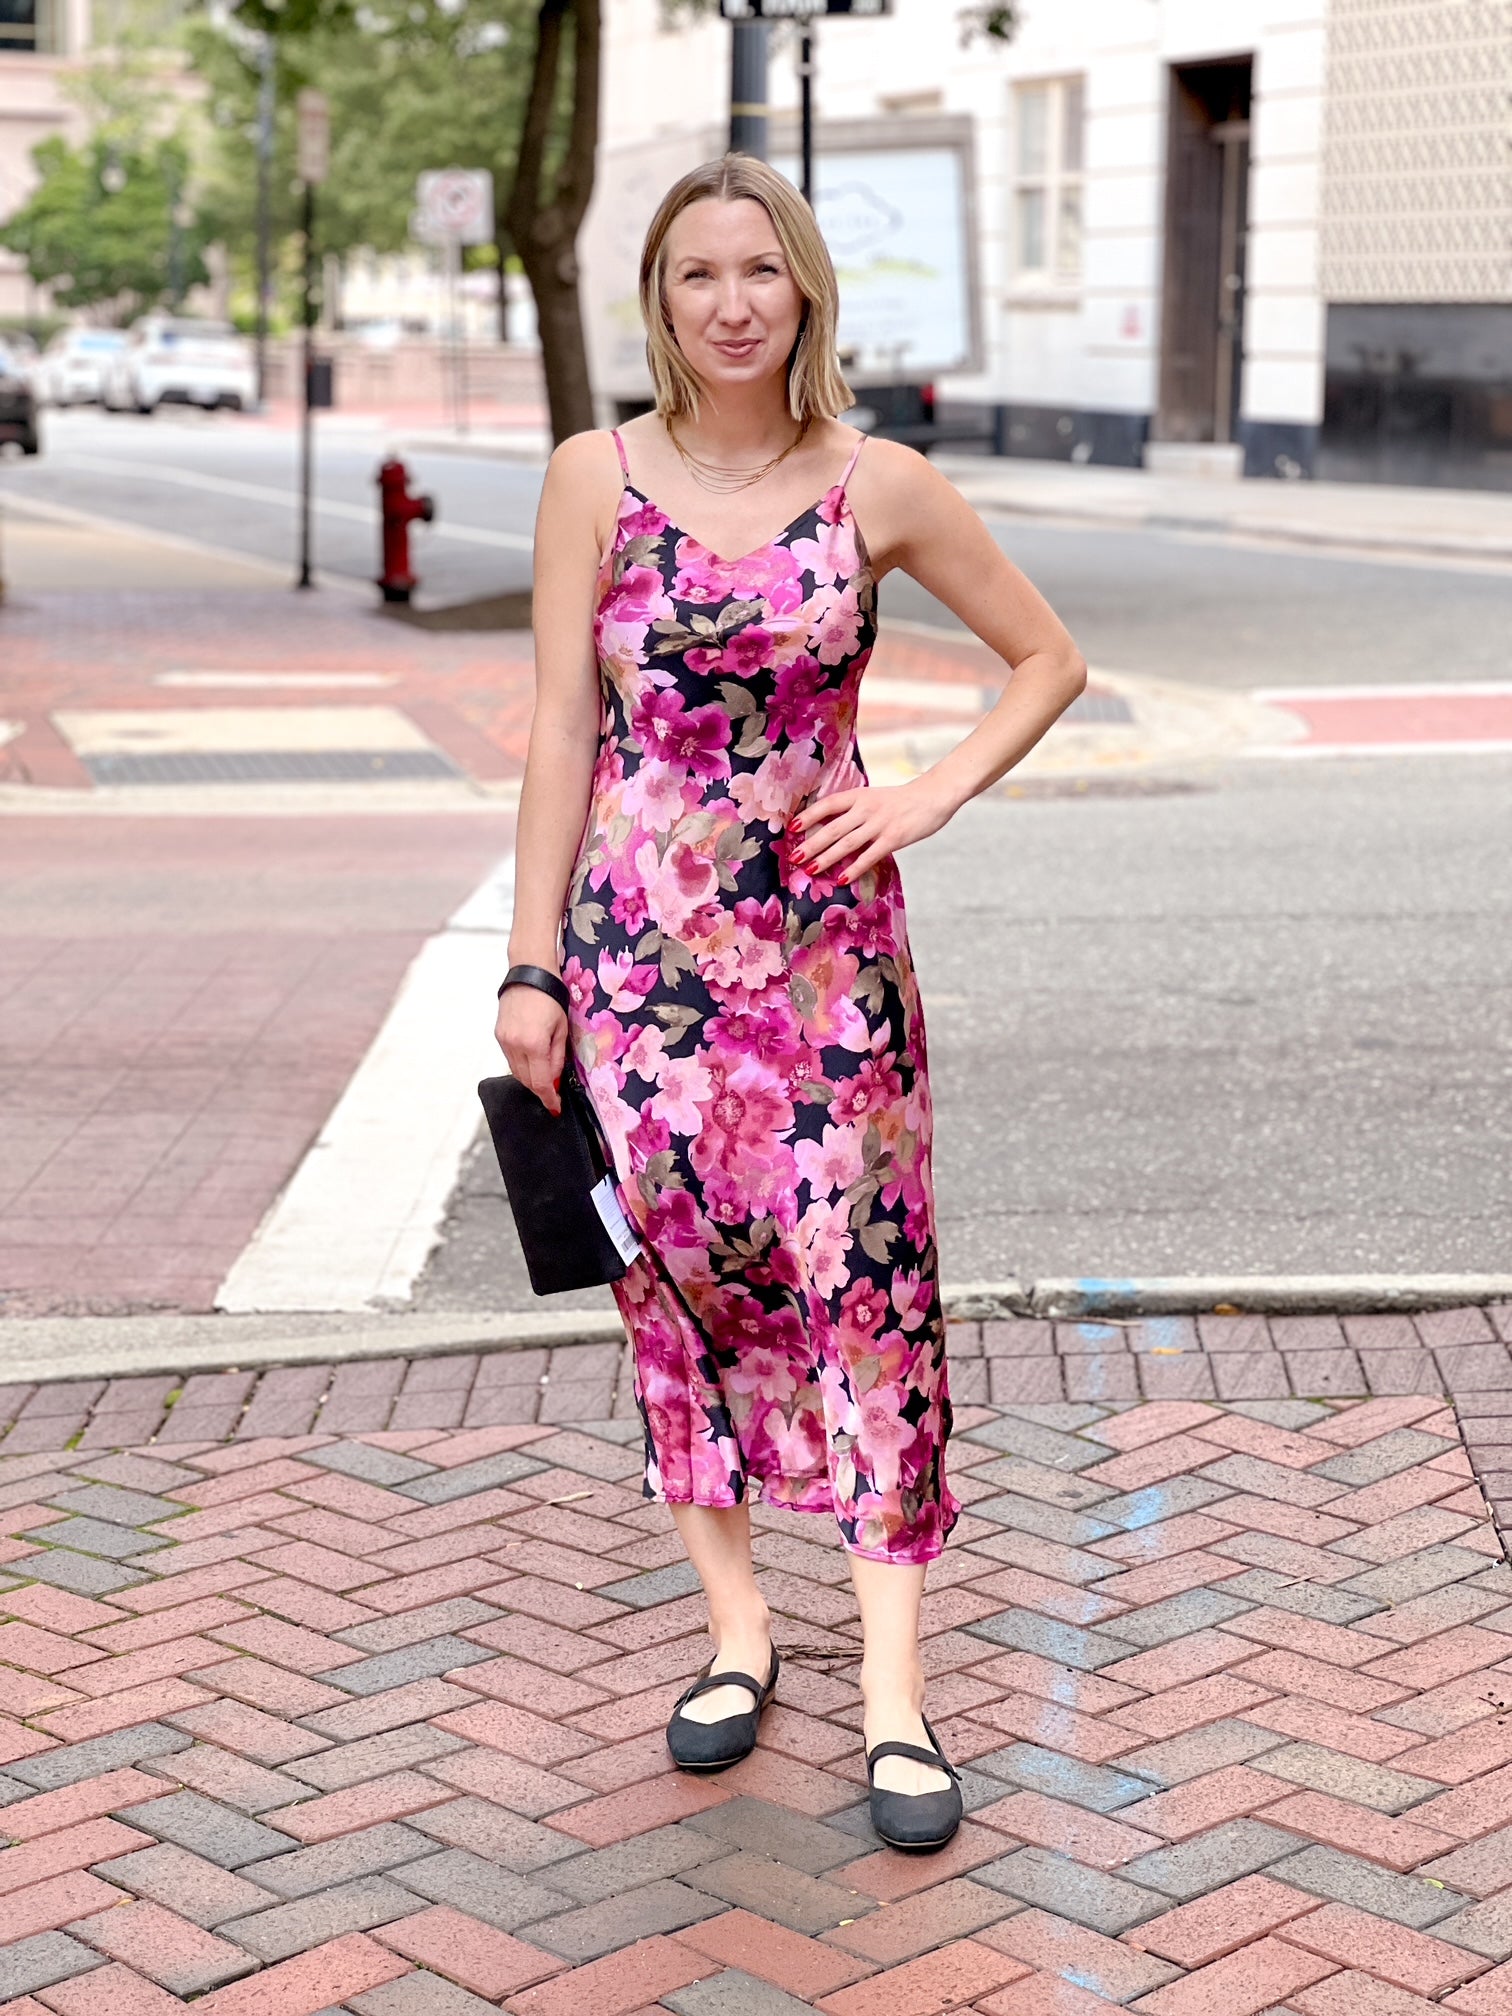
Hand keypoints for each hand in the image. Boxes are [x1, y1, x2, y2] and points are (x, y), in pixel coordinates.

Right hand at [496, 983, 567, 1115]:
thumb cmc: (551, 997)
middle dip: (541, 1089)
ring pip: (516, 1072)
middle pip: (526, 1081)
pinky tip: (533, 1061)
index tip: (555, 1107)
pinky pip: (510, 1059)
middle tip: (554, 1092)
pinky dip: (522, 1065)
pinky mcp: (498, 1035)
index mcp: (534, 1044)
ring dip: (530, 1078)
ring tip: (545, 1075)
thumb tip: (554, 1080)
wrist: (529, 974)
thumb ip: (557, 1057)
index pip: (540, 1082)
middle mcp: (515, 1045)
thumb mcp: (562, 1029)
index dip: (548, 1098)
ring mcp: (504, 1040)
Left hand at [791, 779, 954, 884]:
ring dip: (826, 858)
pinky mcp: (893, 838)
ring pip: (847, 844)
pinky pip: (869, 856)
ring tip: (810, 870)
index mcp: (859, 796)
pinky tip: (841, 880)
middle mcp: (866, 808)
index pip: (827, 804)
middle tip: (794, 858)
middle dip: (811, 844)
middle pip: (832, 828)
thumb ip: (854, 810)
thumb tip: (829, 828)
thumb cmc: (900, 800)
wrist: (932, 796)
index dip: (808, 816)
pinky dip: (854, 869)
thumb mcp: (873, 798)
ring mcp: (879, 824)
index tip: (791, 828)